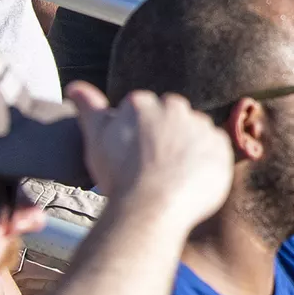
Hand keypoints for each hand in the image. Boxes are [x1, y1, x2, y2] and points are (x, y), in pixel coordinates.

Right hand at [65, 82, 232, 231]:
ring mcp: (198, 125)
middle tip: (153, 168)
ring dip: (187, 148)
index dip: (138, 138)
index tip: (134, 158)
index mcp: (141, 102)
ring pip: (193, 132)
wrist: (151, 209)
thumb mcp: (96, 140)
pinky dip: (206, 161)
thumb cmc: (119, 177)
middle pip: (171, 118)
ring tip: (172, 178)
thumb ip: (89, 108)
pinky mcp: (219, 144)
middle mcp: (173, 107)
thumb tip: (74, 85)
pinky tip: (191, 180)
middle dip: (164, 137)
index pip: (144, 113)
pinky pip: (215, 148)